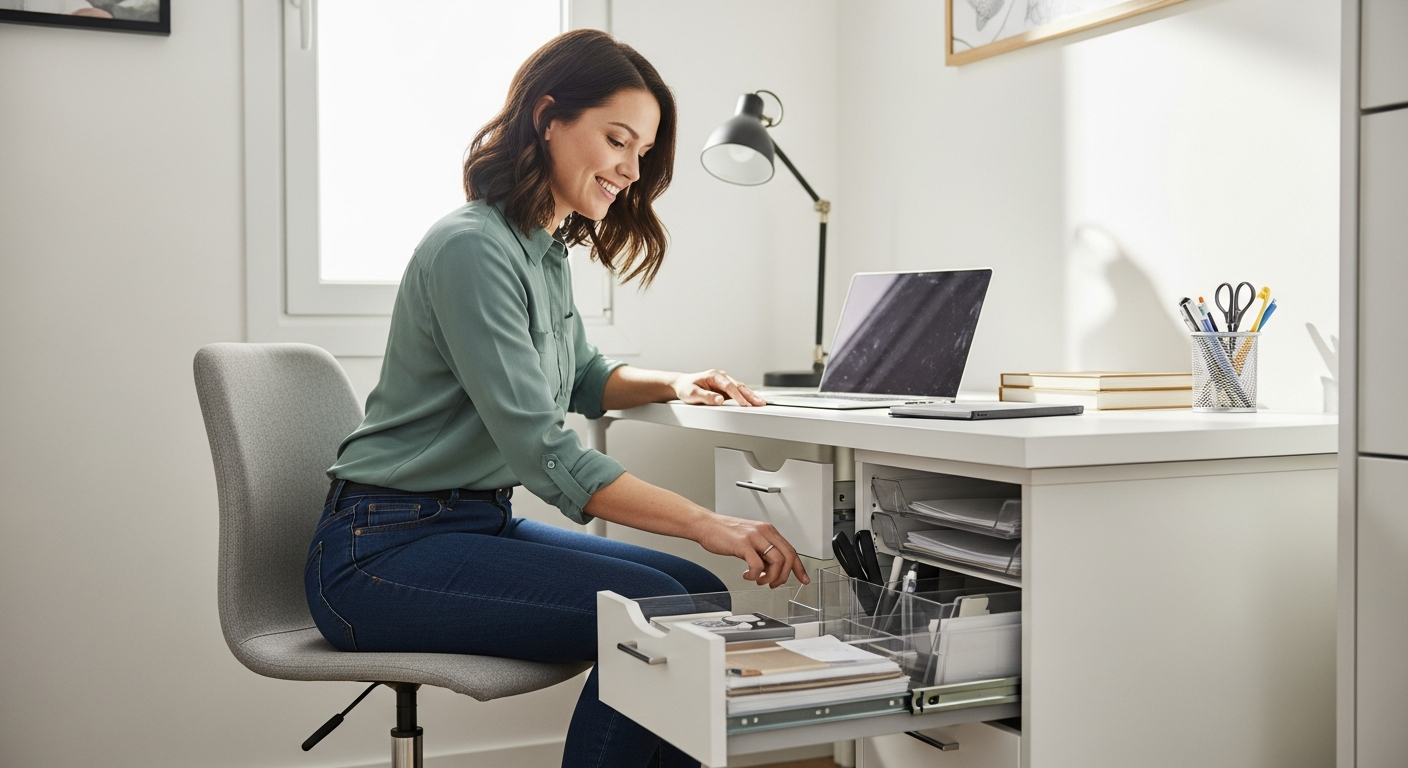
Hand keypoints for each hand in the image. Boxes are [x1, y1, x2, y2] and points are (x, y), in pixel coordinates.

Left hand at [673, 370, 766, 406]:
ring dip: (750, 396)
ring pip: (740, 388)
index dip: (738, 396)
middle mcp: (721, 377)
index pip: (729, 386)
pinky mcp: (725, 389)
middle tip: (760, 403)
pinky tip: (753, 402)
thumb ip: (706, 397)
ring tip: (760, 403)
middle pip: (739, 386)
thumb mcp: (692, 394)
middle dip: (750, 395)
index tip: (744, 404)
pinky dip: (746, 397)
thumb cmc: (686, 388)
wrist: (681, 384)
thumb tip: (720, 400)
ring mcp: (724, 383)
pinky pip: (738, 392)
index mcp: (714, 375)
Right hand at [690, 514, 808, 588]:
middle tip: (774, 584)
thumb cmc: (725, 533)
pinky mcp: (743, 544)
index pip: (791, 550)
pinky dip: (754, 575)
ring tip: (759, 580)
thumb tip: (771, 571)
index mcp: (768, 531)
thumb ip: (763, 553)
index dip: (799, 567)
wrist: (706, 525)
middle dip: (785, 575)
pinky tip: (747, 576)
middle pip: (788, 556)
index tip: (804, 579)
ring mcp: (754, 537)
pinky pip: (757, 565)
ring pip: (777, 561)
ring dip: (771, 577)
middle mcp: (764, 532)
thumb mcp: (750, 541)